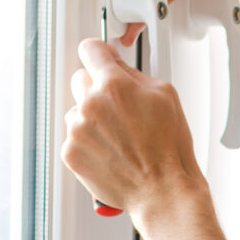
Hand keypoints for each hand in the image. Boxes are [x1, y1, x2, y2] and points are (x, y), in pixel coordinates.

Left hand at [62, 34, 204, 219]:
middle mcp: (90, 105)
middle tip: (118, 107)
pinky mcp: (71, 153)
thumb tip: (116, 65)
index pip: (90, 49)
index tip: (101, 59)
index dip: (99, 53)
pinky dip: (87, 142)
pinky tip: (110, 151)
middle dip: (97, 88)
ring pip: (76, 110)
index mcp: (114, 86)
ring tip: (118, 136)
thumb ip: (134, 74)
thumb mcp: (164, 96)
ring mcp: (77, 130)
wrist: (161, 190)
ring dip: (91, 117)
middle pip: (80, 79)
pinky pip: (73, 136)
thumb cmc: (168, 148)